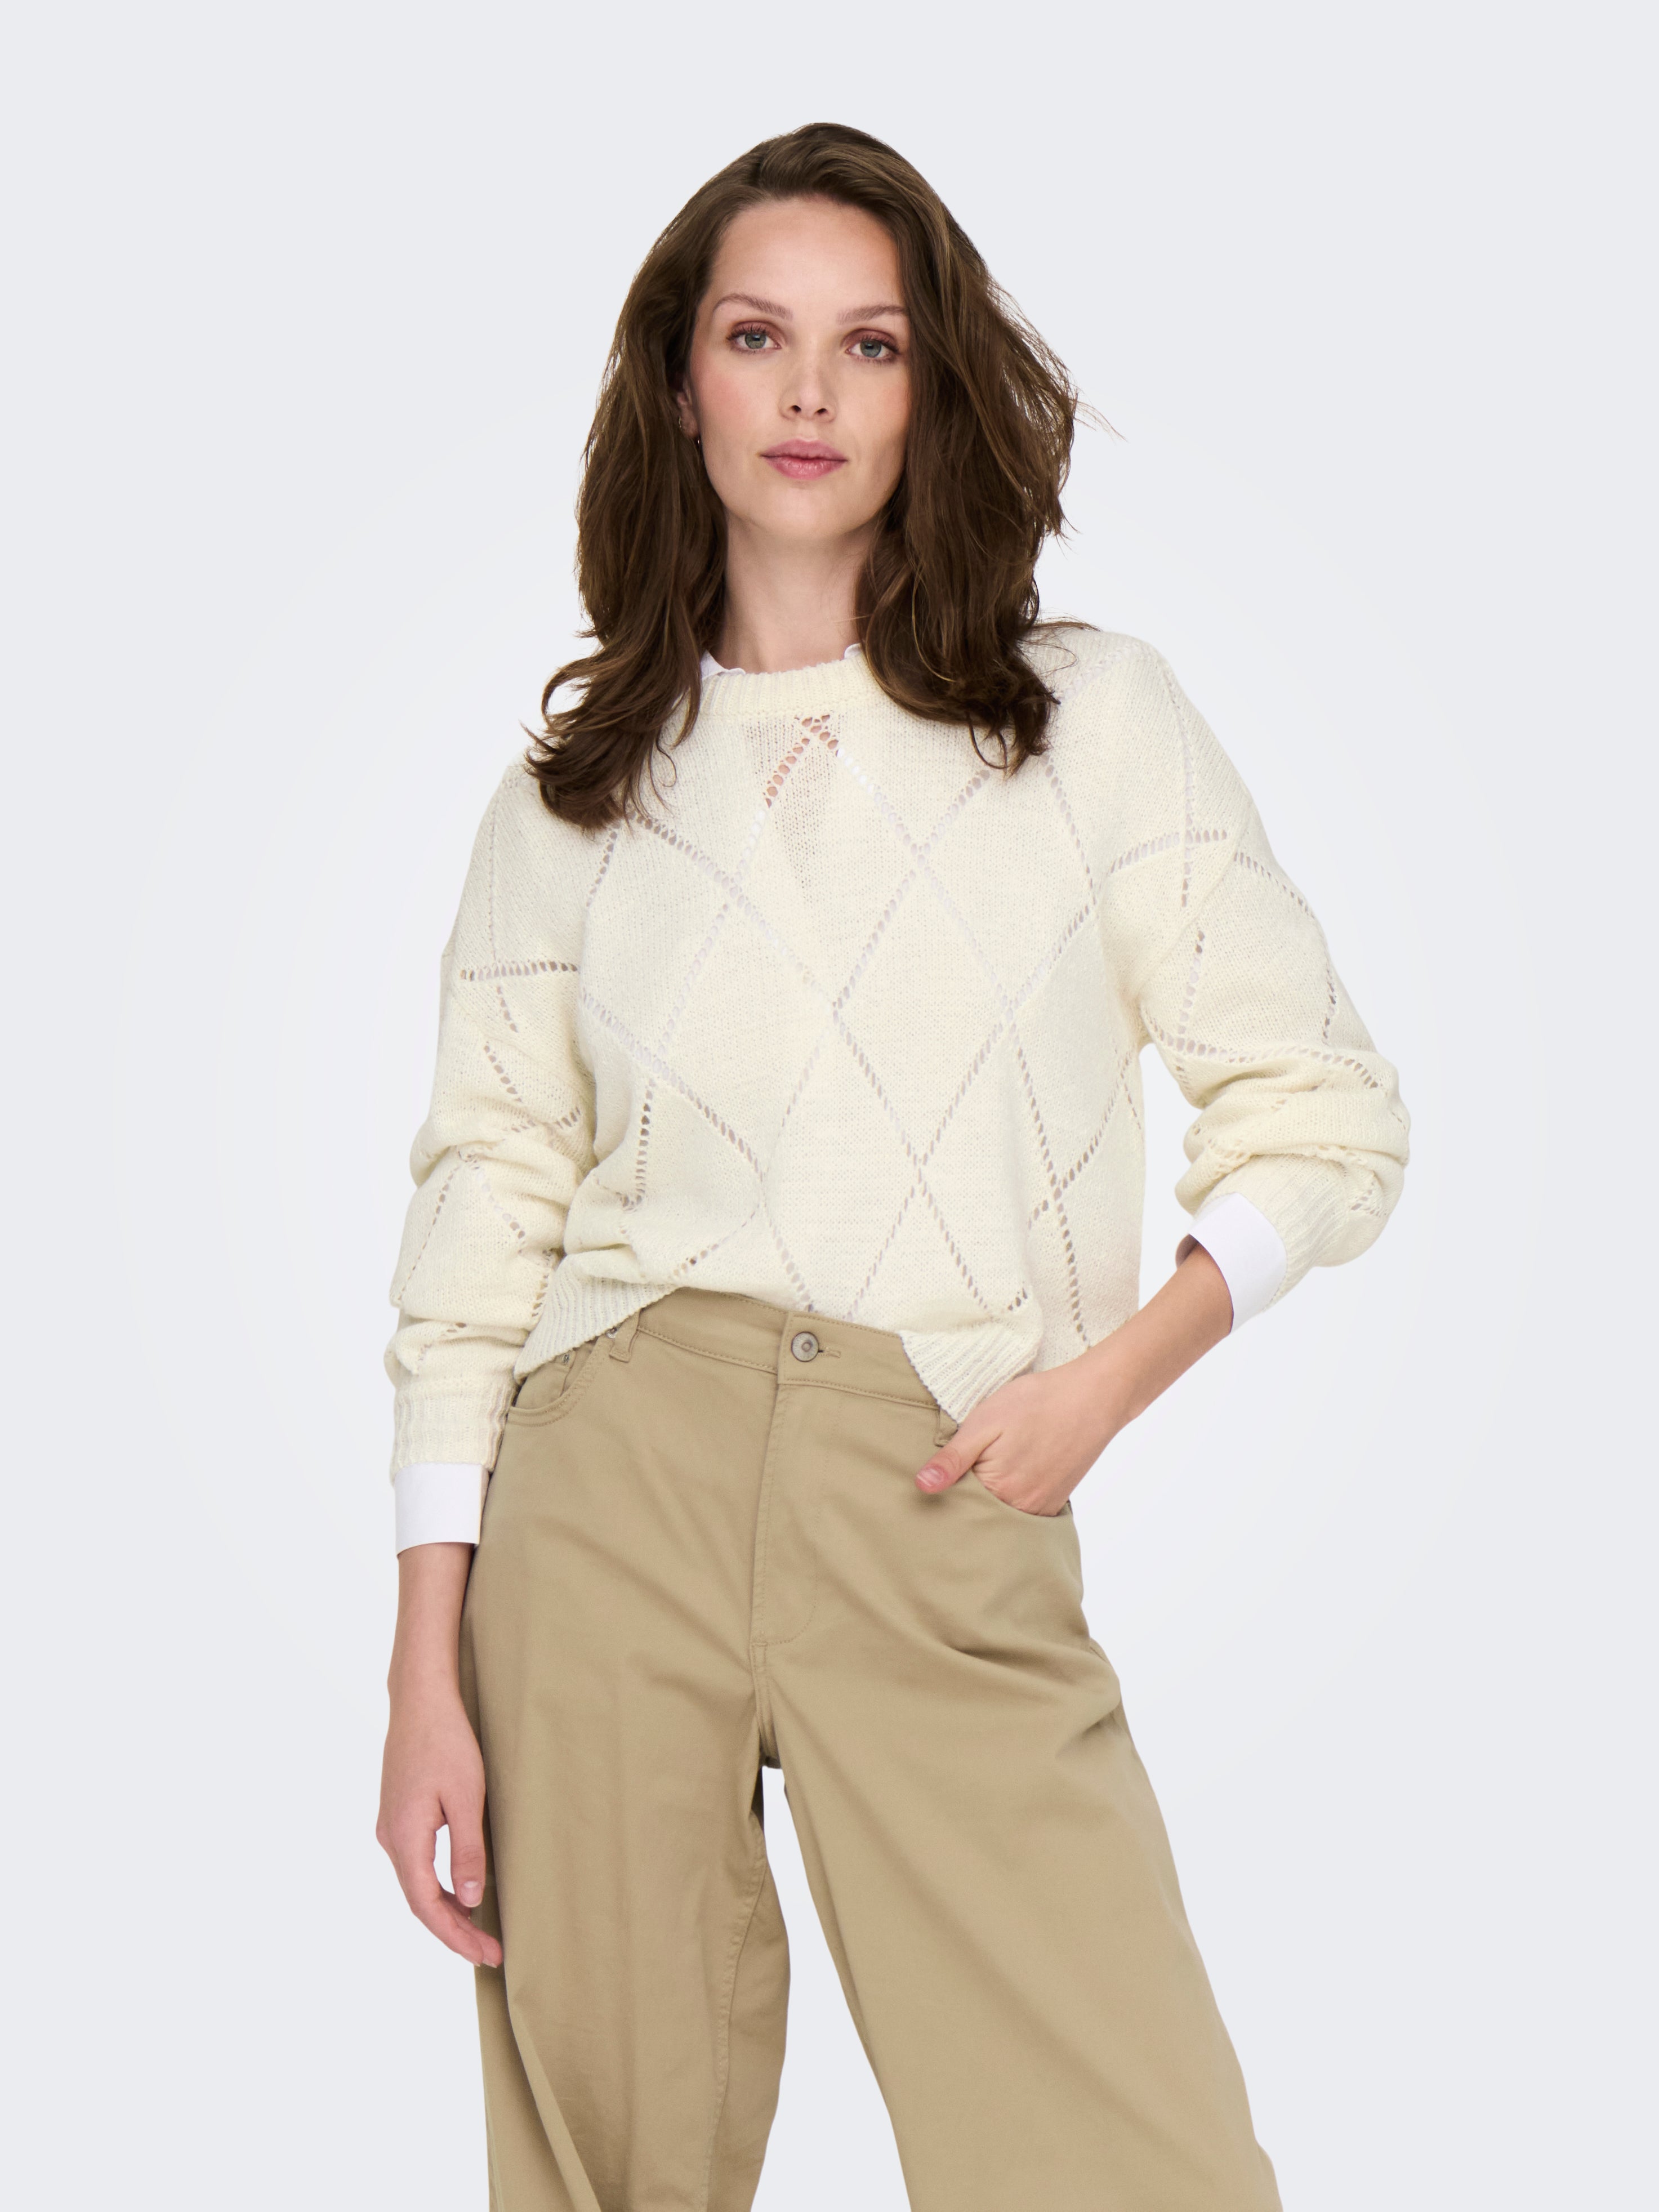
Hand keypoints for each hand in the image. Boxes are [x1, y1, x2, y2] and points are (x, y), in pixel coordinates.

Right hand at [375, 1540, 502, 1969]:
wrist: (420, 1697)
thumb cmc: (446, 1741)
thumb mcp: (466, 1797)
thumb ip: (467, 1851)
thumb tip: (469, 1901)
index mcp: (403, 1839)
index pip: (427, 1907)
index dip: (457, 1937)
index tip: (488, 1956)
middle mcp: (389, 1839)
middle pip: (420, 1901)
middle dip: (455, 1931)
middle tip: (492, 1952)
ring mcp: (391, 1826)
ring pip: (417, 1884)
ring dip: (447, 1910)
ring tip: (481, 1931)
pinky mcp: (399, 1813)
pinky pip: (417, 1864)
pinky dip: (438, 1885)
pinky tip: (461, 1891)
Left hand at [915, 1241, 1233, 1514]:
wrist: (1094, 1397)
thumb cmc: (1037, 1403)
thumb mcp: (985, 1422)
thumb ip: (953, 1459)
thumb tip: (921, 1487)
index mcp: (997, 1491)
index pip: (956, 1503)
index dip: (945, 1487)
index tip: (942, 1471)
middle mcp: (1021, 1509)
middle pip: (980, 1512)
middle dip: (967, 1496)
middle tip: (968, 1464)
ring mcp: (1041, 1508)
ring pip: (1002, 1511)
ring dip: (992, 1496)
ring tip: (995, 1463)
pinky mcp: (1056, 1501)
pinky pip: (1024, 1509)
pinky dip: (1013, 1496)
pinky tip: (1014, 1470)